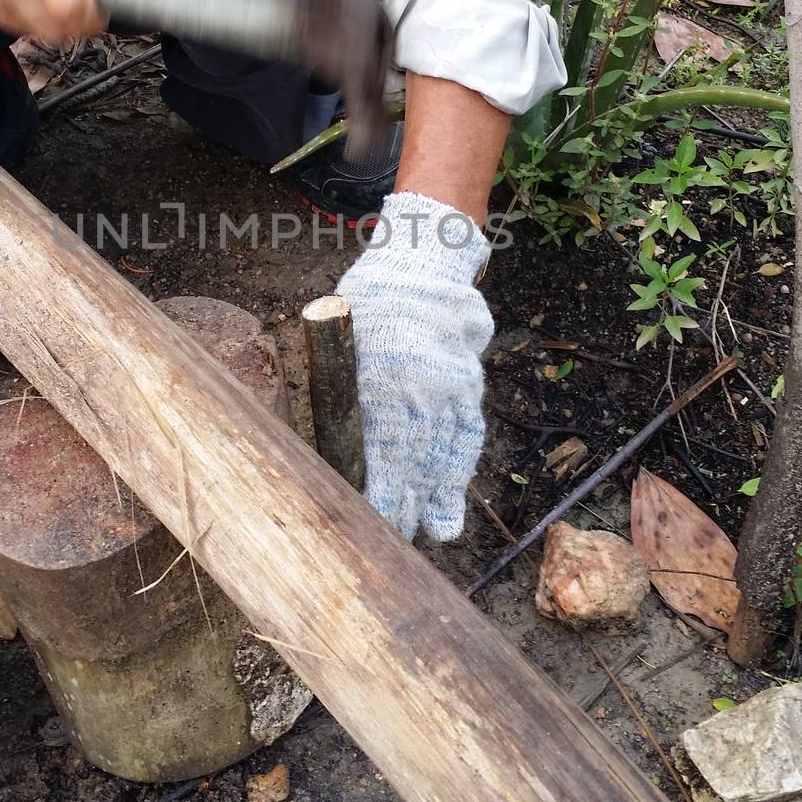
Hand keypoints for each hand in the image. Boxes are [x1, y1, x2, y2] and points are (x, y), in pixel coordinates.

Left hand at [335, 192, 492, 540]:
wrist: (423, 260)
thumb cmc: (370, 301)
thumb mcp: (344, 334)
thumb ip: (344, 382)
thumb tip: (332, 436)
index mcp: (384, 374)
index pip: (385, 446)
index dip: (383, 488)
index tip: (374, 521)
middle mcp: (423, 384)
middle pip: (416, 457)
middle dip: (407, 502)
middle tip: (396, 540)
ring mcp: (452, 385)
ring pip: (447, 450)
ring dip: (440, 493)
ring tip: (437, 531)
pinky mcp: (469, 383)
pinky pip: (467, 431)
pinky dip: (460, 466)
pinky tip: (453, 495)